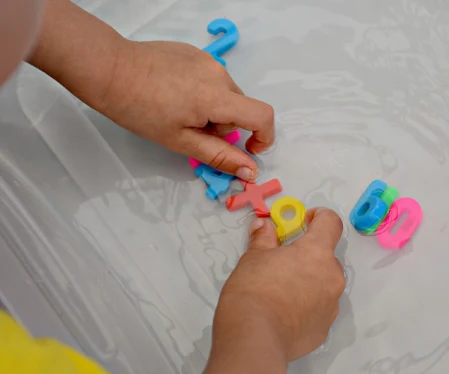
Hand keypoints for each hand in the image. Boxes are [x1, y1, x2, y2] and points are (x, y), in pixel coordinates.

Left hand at [27, 0, 273, 181]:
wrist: (110, 70)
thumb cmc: (140, 110)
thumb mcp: (180, 141)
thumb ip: (220, 156)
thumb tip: (250, 171)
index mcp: (217, 98)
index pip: (263, 116)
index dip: (264, 137)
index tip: (248, 149)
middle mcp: (219, 74)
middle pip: (241, 107)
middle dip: (225, 125)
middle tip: (192, 130)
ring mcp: (207, 60)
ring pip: (226, 93)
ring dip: (213, 108)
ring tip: (179, 110)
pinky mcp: (195, 52)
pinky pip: (212, 78)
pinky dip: (203, 91)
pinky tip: (174, 93)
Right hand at [215, 208, 345, 360]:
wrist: (254, 339)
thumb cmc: (253, 290)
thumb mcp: (253, 258)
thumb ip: (263, 239)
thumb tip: (264, 226)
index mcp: (317, 252)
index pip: (331, 223)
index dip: (319, 217)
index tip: (304, 222)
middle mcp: (332, 276)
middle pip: (326, 257)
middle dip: (308, 256)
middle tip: (282, 264)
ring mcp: (331, 305)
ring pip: (324, 284)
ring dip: (309, 282)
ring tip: (281, 293)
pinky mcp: (325, 329)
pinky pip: (319, 309)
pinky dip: (306, 307)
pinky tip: (284, 314)